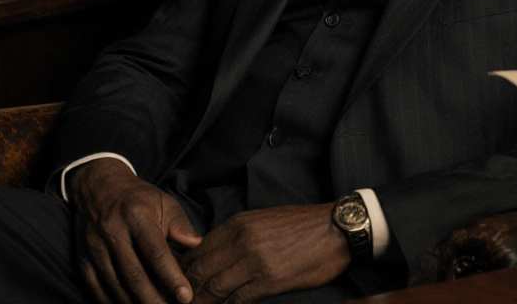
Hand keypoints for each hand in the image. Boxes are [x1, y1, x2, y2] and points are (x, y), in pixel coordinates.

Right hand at [68, 158, 202, 303]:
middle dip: (153, 300)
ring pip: (114, 285)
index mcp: (137, 216)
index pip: (156, 252)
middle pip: (134, 275)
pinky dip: (110, 303)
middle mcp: (113, 232)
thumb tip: (198, 247)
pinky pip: (95, 288)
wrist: (98, 188)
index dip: (171, 277)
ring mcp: (95, 248)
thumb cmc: (138, 199)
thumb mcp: (164, 203)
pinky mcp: (82, 259)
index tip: (185, 296)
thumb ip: (182, 226)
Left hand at [181, 203, 350, 302]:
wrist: (338, 228)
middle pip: (198, 272)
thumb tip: (215, 255)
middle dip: (185, 292)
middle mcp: (240, 240)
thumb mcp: (262, 221)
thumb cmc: (303, 225)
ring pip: (213, 288)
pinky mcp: (269, 280)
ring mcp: (254, 261)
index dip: (182, 273)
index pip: (196, 252)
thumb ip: (236, 236)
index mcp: (237, 225)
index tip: (179, 287)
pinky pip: (237, 300)